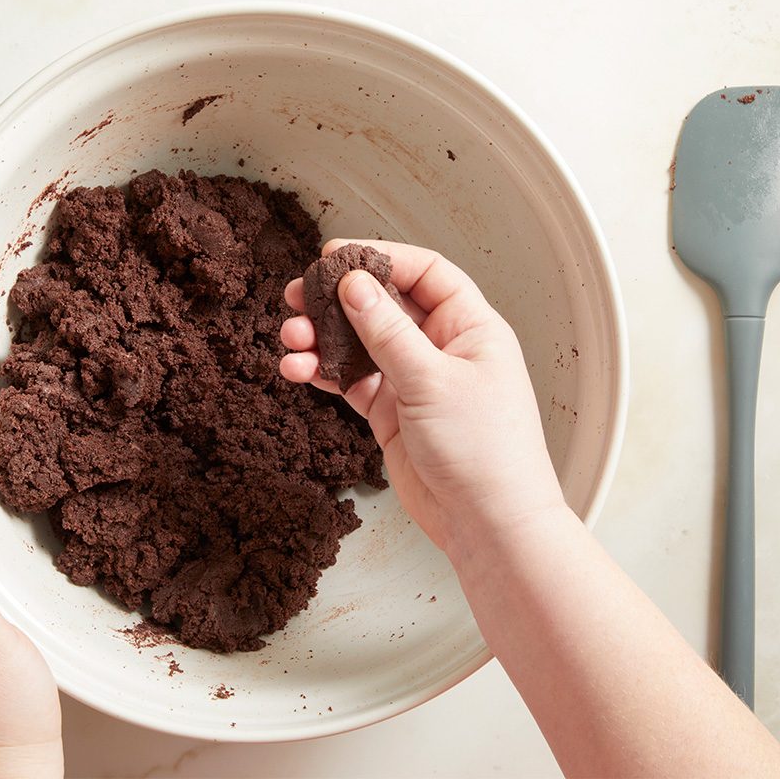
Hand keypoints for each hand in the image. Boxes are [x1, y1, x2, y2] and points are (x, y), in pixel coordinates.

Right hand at [280, 239, 566, 556]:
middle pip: (384, 305)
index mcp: (470, 327)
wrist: (488, 524)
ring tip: (290, 339)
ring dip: (323, 338)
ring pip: (360, 344)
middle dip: (338, 300)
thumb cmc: (484, 450)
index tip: (335, 256)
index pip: (424, 272)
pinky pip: (352, 381)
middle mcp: (442, 348)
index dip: (380, 258)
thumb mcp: (431, 380)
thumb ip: (387, 331)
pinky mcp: (392, 414)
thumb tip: (353, 283)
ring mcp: (415, 381)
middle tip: (296, 295)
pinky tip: (298, 369)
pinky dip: (324, 373)